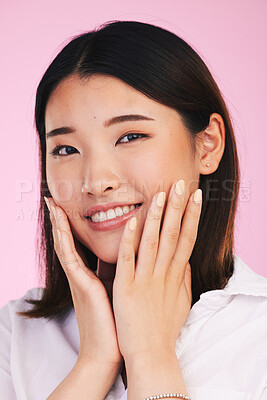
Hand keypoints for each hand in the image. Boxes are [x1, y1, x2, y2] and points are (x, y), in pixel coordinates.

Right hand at [44, 197, 121, 370]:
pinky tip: (63, 224)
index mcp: (89, 275)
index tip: (67, 206)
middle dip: (60, 219)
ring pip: (65, 245)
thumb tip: (129, 254)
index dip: (72, 224)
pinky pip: (72, 259)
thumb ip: (117, 271)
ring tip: (52, 205)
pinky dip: (67, 240)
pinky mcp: (82, 287)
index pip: (78, 243)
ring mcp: (79, 280)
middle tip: (52, 198)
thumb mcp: (115, 290)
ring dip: (59, 224)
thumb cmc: (116, 321)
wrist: (109, 352)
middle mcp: (81, 275)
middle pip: (67, 240)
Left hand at [112, 180, 201, 361]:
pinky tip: (133, 220)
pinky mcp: (126, 288)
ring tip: (161, 193)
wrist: (151, 356)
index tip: (196, 196)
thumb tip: (184, 260)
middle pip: (173, 234)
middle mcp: (163, 273)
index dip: (191, 216)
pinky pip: (128, 260)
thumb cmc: (165, 329)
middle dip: (178, 207)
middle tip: (182, 183)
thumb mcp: (181, 302)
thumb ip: (182, 279)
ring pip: (152, 242)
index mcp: (175, 275)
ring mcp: (145, 280)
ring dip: (157, 216)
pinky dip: (130, 240)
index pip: (186, 239)